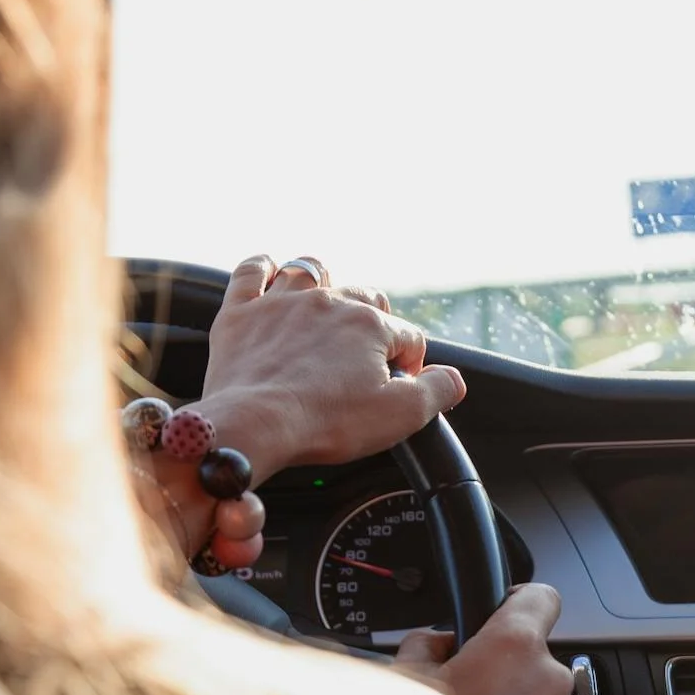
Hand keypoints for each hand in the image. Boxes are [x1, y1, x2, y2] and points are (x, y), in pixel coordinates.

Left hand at [192, 255, 466, 482]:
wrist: (254, 426)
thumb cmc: (327, 422)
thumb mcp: (402, 415)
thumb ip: (439, 391)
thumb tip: (453, 378)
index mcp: (370, 326)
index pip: (408, 336)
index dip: (410, 364)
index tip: (398, 389)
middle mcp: (329, 302)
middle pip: (365, 297)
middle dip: (374, 322)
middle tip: (367, 357)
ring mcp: (281, 303)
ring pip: (311, 271)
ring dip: (325, 284)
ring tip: (326, 307)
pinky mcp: (240, 313)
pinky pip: (251, 271)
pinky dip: (262, 268)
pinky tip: (269, 273)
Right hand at [394, 584, 582, 694]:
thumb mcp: (401, 680)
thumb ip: (425, 645)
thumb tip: (435, 643)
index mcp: (514, 646)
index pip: (540, 597)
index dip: (519, 601)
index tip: (505, 610)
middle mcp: (549, 681)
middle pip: (535, 658)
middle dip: (505, 670)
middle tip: (465, 694)